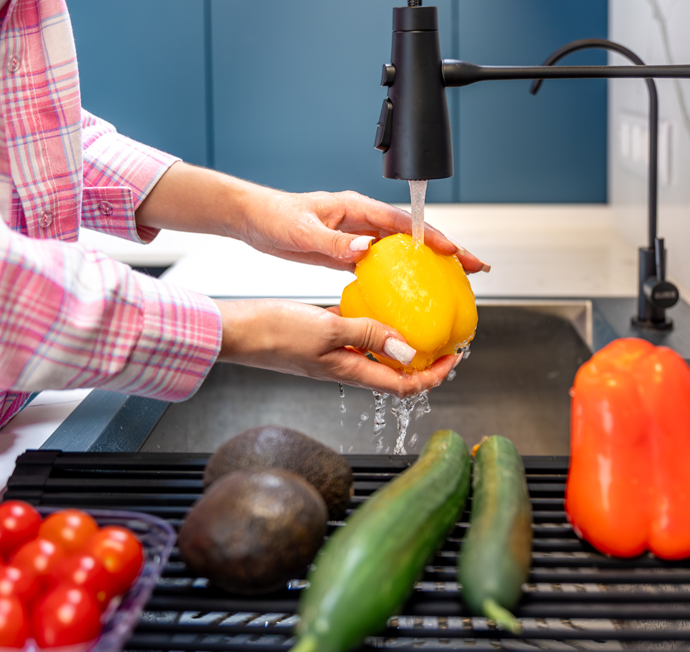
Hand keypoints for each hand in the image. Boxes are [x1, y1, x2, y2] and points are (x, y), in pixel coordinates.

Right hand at [215, 299, 459, 396]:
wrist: (237, 331)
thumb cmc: (275, 333)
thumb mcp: (328, 330)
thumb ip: (368, 335)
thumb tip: (408, 350)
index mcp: (350, 371)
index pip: (403, 386)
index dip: (433, 376)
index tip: (453, 358)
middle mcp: (345, 367)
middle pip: (395, 373)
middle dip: (424, 360)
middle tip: (443, 338)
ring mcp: (333, 355)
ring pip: (377, 354)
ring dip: (400, 342)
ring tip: (418, 320)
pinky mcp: (322, 340)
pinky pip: (356, 336)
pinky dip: (374, 325)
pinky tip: (376, 303)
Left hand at [239, 189, 488, 272]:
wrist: (254, 219)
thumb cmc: (276, 218)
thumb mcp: (303, 233)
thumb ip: (333, 242)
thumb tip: (365, 249)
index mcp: (357, 210)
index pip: (404, 223)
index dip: (433, 238)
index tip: (456, 252)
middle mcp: (363, 221)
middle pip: (414, 237)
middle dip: (446, 250)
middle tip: (474, 267)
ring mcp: (358, 236)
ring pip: (403, 251)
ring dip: (429, 265)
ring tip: (455, 281)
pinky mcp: (349, 251)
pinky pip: (383, 264)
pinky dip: (403, 276)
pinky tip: (413, 292)